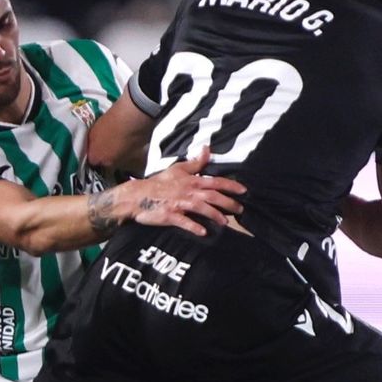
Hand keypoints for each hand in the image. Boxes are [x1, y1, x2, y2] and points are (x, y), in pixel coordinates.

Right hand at [124, 148, 246, 234]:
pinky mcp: (170, 215)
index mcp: (191, 180)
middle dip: (228, 203)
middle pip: (212, 196)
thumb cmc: (159, 183)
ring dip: (215, 215)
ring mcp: (179, 204)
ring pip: (201, 208)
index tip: (244, 191)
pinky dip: (194, 226)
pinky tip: (204, 232)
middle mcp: (188, 191)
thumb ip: (195, 162)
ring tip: (225, 222)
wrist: (137, 195)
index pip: (215, 182)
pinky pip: (184, 221)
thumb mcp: (178, 169)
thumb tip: (207, 149)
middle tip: (240, 210)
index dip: (231, 186)